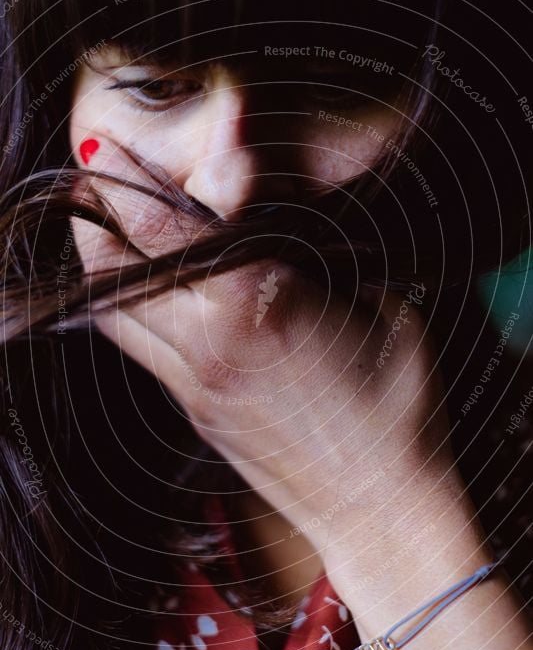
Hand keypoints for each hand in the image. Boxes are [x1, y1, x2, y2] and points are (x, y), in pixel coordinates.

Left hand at [72, 137, 450, 568]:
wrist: (380, 508)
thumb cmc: (399, 409)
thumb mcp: (382, 311)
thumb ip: (324, 259)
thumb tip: (282, 223)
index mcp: (258, 310)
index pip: (166, 232)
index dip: (124, 179)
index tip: (102, 141)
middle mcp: (208, 349)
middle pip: (114, 272)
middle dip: (94, 211)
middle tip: (97, 168)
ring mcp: (193, 388)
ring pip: (111, 312)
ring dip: (101, 258)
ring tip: (111, 218)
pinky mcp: (194, 412)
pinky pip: (138, 344)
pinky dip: (126, 301)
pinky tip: (149, 277)